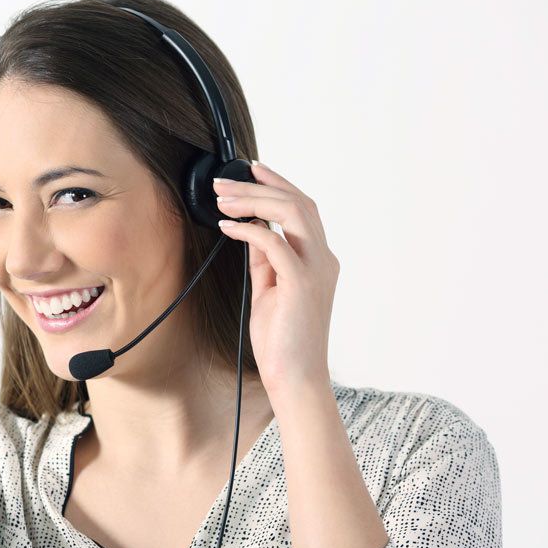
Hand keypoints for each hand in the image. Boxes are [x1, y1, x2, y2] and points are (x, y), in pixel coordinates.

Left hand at [214, 162, 338, 392]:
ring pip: (291, 213)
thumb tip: (250, 232)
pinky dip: (249, 229)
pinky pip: (273, 242)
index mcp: (319, 260)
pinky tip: (228, 226)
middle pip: (299, 203)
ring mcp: (315, 270)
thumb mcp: (270, 291)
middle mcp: (323, 260)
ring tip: (224, 198)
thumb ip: (265, 261)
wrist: (295, 376)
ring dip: (254, 200)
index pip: (303, 209)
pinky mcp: (300, 283)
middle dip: (261, 185)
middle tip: (225, 180)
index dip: (278, 185)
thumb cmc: (283, 339)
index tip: (251, 170)